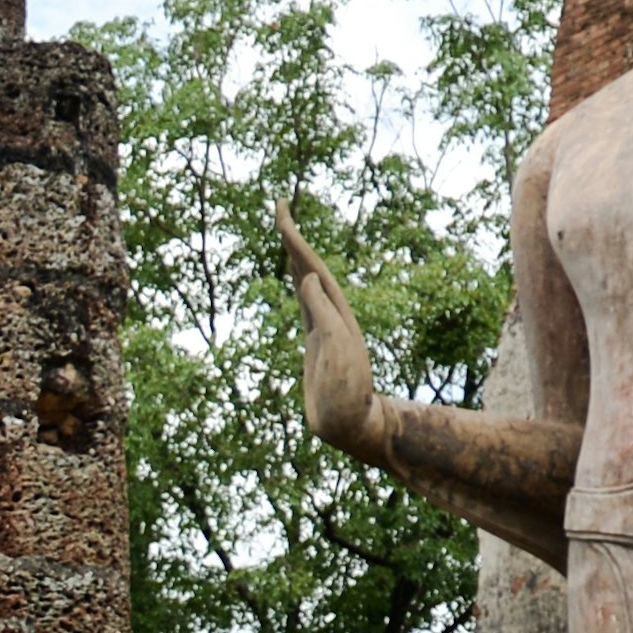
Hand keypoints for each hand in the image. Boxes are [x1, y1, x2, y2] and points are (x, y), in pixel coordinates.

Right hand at [272, 210, 376, 453]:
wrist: (352, 425)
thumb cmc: (346, 392)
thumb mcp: (336, 350)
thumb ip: (322, 313)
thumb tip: (307, 278)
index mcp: (332, 312)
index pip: (310, 265)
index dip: (295, 238)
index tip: (280, 209)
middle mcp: (329, 313)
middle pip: (308, 266)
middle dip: (294, 238)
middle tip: (280, 207)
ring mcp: (324, 326)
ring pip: (307, 282)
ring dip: (297, 257)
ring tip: (287, 234)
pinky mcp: (318, 342)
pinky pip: (306, 303)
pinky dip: (299, 284)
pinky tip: (298, 279)